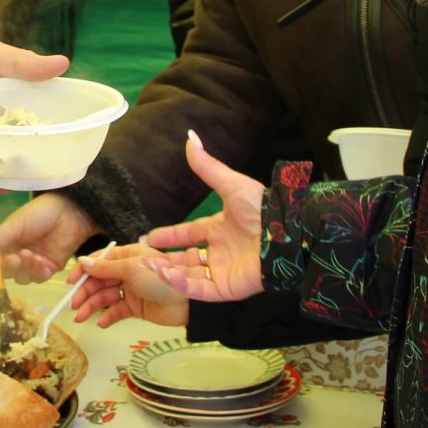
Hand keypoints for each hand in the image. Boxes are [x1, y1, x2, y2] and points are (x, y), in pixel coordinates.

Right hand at [0, 193, 100, 282]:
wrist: (71, 211)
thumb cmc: (41, 213)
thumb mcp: (15, 224)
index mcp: (4, 242)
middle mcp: (16, 254)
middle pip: (5, 272)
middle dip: (9, 268)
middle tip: (16, 258)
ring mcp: (32, 263)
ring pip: (21, 278)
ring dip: (24, 269)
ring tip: (31, 255)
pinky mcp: (48, 269)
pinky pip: (38, 278)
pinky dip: (38, 272)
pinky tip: (42, 262)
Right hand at [69, 243, 188, 328]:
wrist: (187, 303)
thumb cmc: (160, 278)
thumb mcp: (131, 268)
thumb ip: (105, 268)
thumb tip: (82, 262)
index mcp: (128, 256)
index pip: (99, 261)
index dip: (84, 271)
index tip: (70, 282)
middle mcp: (127, 271)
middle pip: (100, 280)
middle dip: (85, 292)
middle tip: (74, 304)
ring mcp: (131, 290)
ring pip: (105, 296)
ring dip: (92, 306)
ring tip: (81, 317)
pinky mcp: (136, 307)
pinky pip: (117, 311)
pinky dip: (108, 316)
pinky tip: (100, 322)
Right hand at [143, 132, 264, 302]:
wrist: (285, 235)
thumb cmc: (262, 209)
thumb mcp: (231, 184)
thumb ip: (207, 166)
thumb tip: (190, 138)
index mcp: (220, 229)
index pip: (189, 234)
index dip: (169, 236)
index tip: (149, 237)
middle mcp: (221, 251)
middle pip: (185, 258)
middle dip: (163, 258)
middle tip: (143, 257)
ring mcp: (223, 271)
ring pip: (188, 275)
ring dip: (167, 271)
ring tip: (149, 264)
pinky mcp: (227, 289)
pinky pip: (199, 290)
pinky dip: (181, 284)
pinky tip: (167, 274)